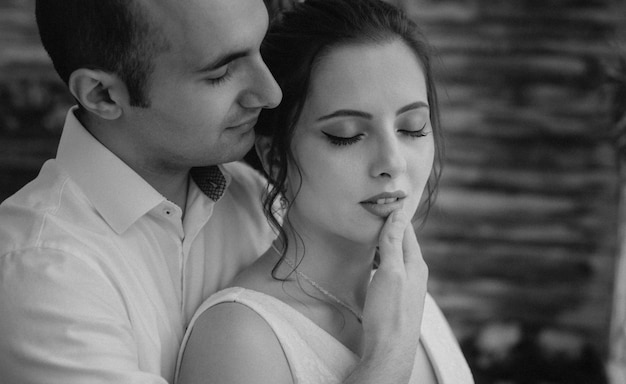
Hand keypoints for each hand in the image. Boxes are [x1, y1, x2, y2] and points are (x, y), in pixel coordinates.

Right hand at [361, 210, 427, 380]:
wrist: (390, 351)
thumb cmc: (389, 312)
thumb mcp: (390, 272)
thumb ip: (393, 244)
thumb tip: (398, 215)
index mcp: (416, 264)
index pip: (406, 230)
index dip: (394, 215)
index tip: (381, 201)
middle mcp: (416, 273)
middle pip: (401, 243)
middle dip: (388, 228)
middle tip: (370, 214)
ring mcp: (408, 287)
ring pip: (396, 257)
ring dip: (383, 245)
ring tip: (368, 234)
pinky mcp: (399, 298)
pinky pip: (392, 270)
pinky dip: (381, 260)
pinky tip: (372, 263)